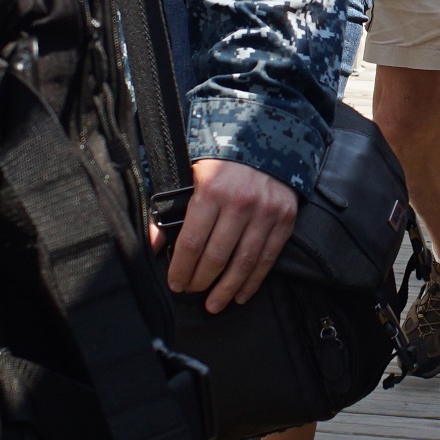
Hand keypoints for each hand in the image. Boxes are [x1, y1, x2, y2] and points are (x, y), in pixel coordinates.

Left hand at [161, 158, 299, 313]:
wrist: (264, 134)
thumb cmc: (219, 156)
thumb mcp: (187, 173)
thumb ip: (166, 208)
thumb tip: (155, 246)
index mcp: (211, 189)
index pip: (192, 242)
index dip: (182, 269)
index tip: (175, 283)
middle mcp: (240, 202)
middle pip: (217, 257)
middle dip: (200, 281)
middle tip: (191, 292)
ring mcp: (266, 211)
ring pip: (244, 263)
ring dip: (227, 289)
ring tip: (214, 305)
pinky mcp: (285, 218)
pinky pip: (268, 258)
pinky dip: (254, 281)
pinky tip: (241, 294)